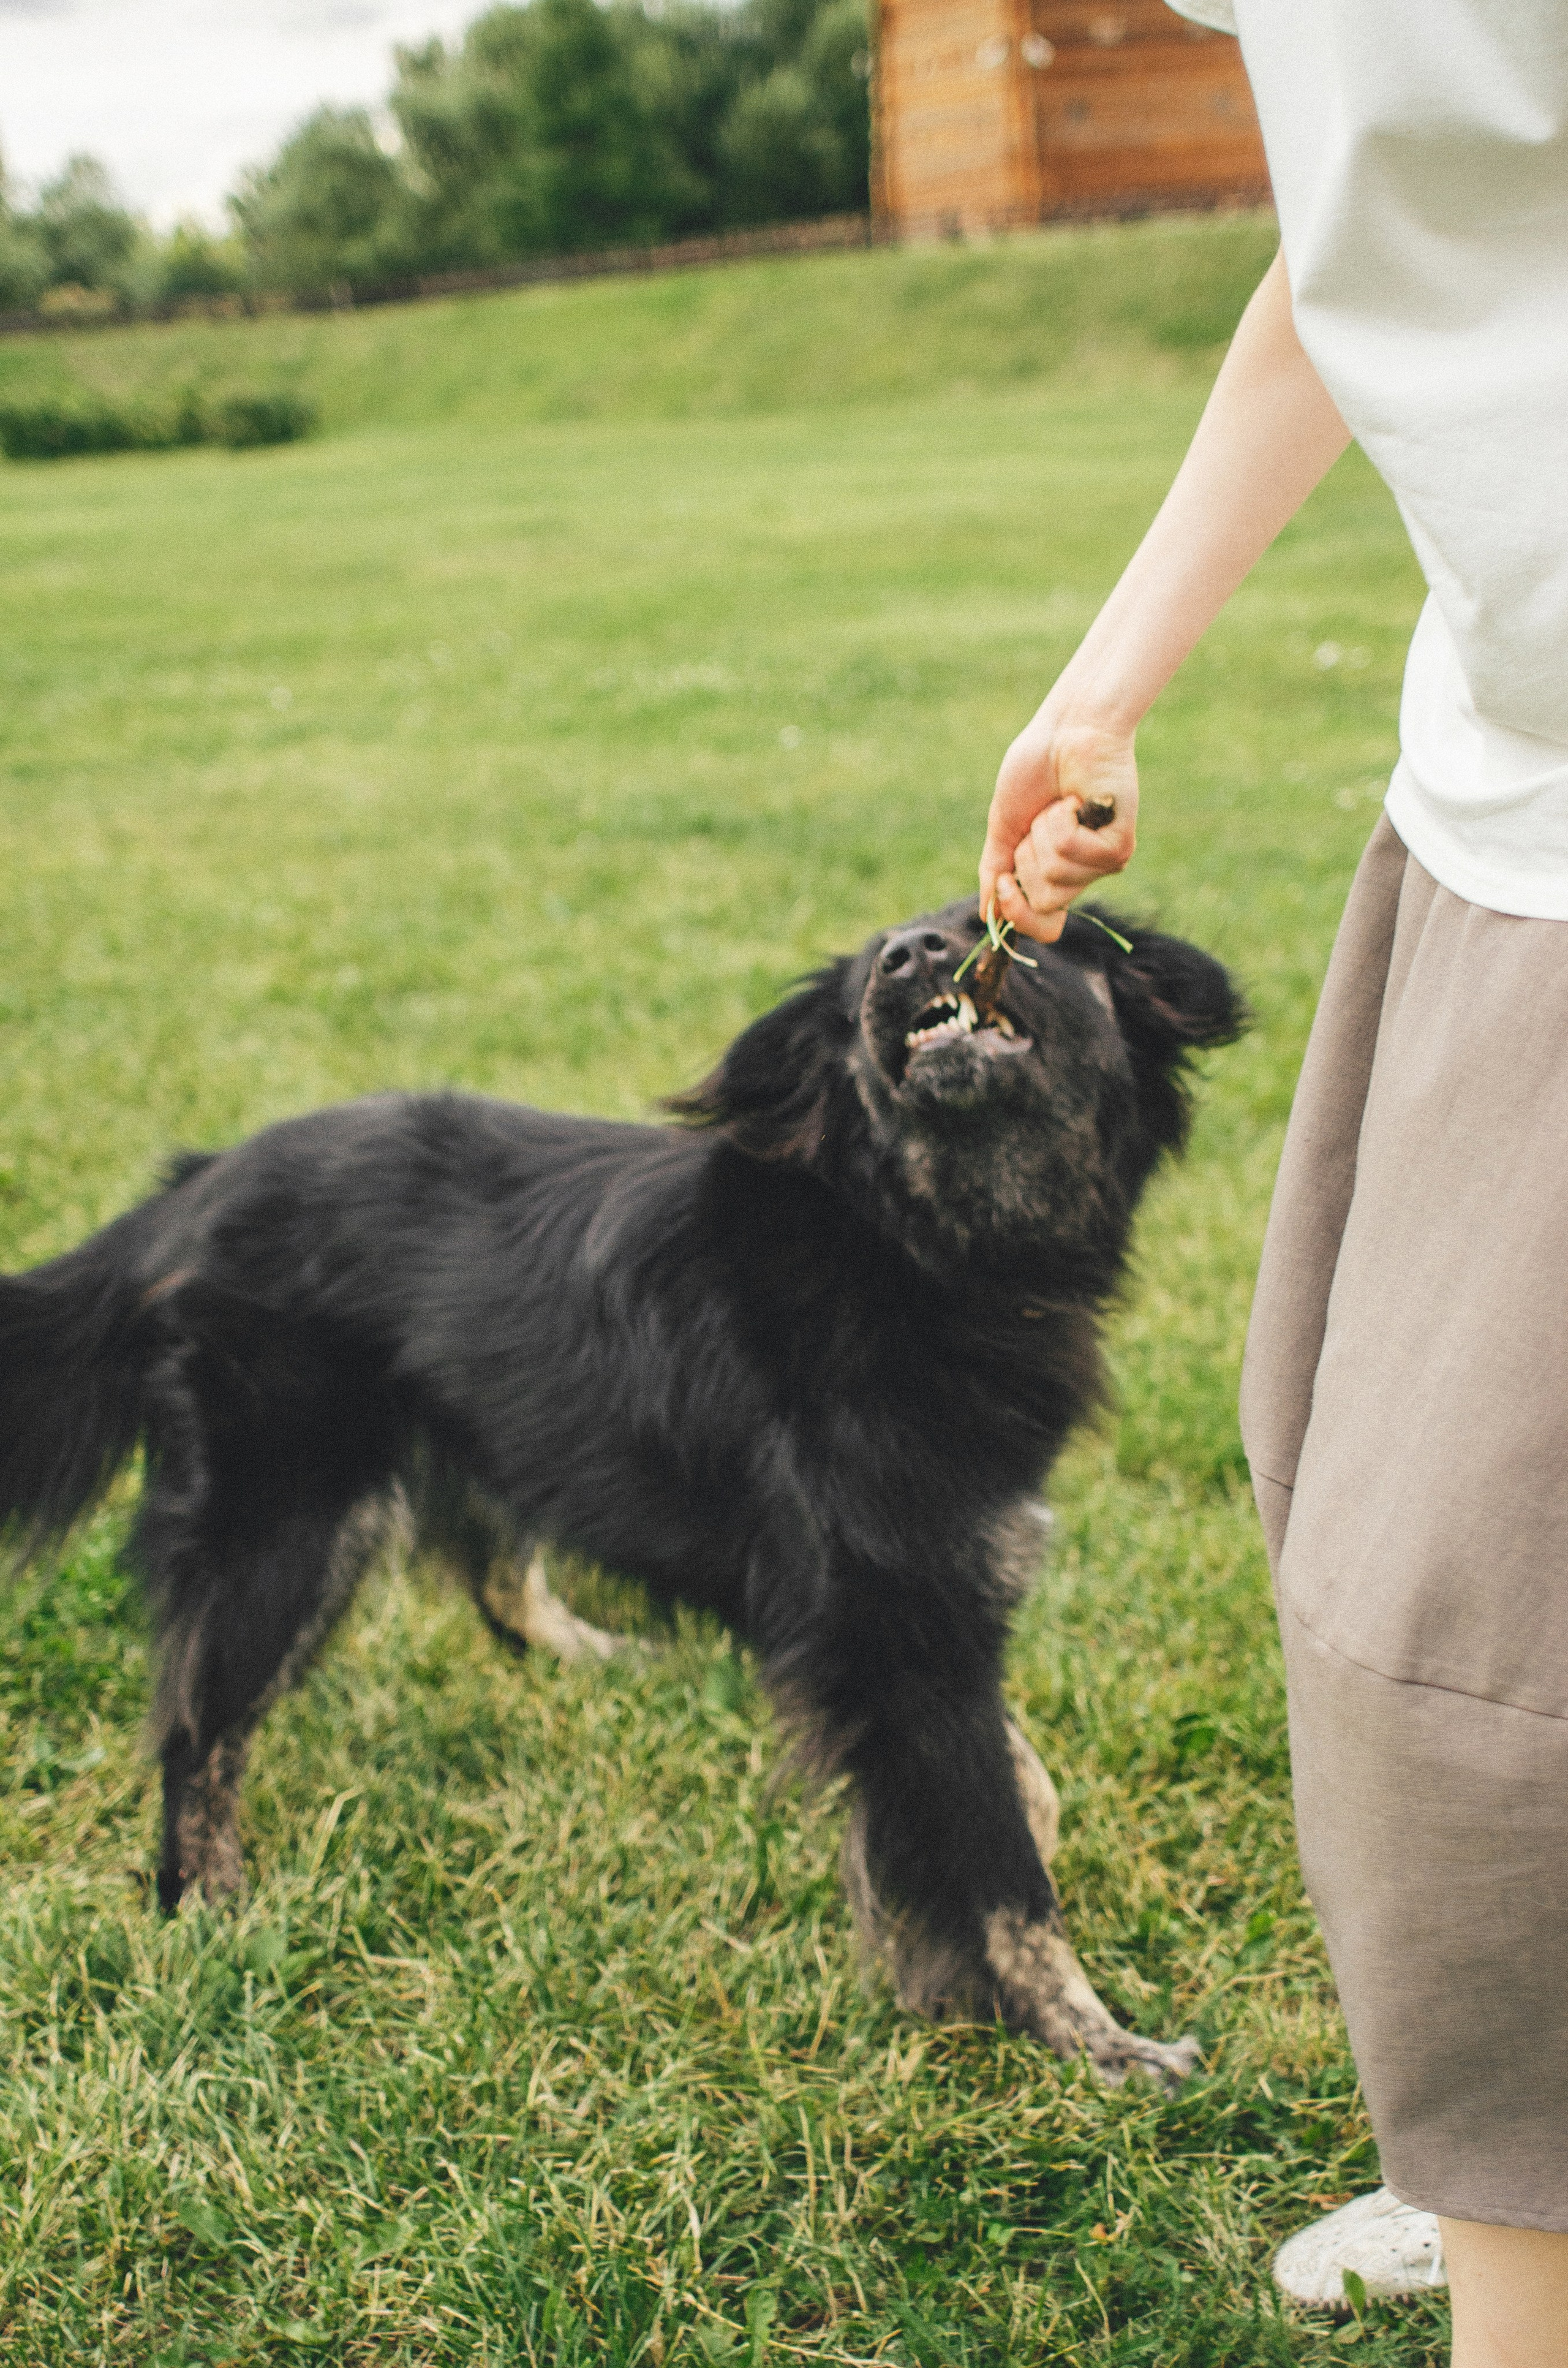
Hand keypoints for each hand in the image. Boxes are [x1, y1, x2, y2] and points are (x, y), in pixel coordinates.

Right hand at [980, 715, 1138, 943]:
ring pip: (1054, 877)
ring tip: (1061, 804)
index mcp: (1055, 874)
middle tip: (1041, 820)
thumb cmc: (1036, 770)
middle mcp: (1082, 875)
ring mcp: (1102, 863)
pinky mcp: (1118, 847)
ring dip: (1044, 833)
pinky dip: (1061, 821)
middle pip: (1042, 904)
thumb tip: (987, 914)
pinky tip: (1076, 801)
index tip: (1003, 881)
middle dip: (1026, 858)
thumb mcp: (1004, 826)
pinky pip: (1071, 852)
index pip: (1043, 927)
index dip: (1018, 914)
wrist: (1065, 732)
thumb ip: (995, 870)